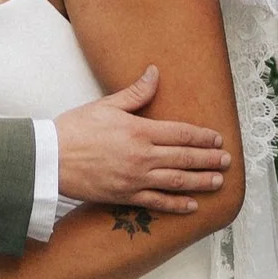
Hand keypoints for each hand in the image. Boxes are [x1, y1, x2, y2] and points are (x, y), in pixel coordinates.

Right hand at [53, 69, 228, 210]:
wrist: (50, 159)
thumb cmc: (75, 129)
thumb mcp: (106, 105)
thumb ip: (135, 93)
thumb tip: (155, 73)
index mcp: (140, 131)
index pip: (181, 133)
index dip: (202, 137)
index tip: (217, 139)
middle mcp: (143, 157)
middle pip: (185, 158)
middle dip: (209, 159)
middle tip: (227, 161)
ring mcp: (136, 179)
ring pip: (177, 181)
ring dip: (200, 181)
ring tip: (217, 181)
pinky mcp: (126, 196)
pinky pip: (157, 202)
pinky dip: (177, 205)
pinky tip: (192, 205)